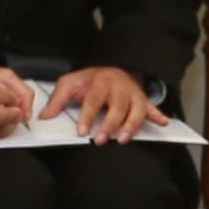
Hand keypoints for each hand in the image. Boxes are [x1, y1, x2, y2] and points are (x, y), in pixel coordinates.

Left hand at [45, 66, 166, 144]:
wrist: (113, 68)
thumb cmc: (91, 80)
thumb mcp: (70, 83)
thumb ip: (57, 99)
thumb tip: (45, 117)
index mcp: (100, 82)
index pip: (93, 100)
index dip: (88, 116)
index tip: (82, 131)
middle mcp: (119, 87)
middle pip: (117, 107)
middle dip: (109, 125)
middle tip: (100, 140)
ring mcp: (133, 94)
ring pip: (136, 110)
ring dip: (131, 126)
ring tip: (122, 139)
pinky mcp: (142, 101)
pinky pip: (153, 108)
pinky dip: (158, 116)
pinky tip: (163, 123)